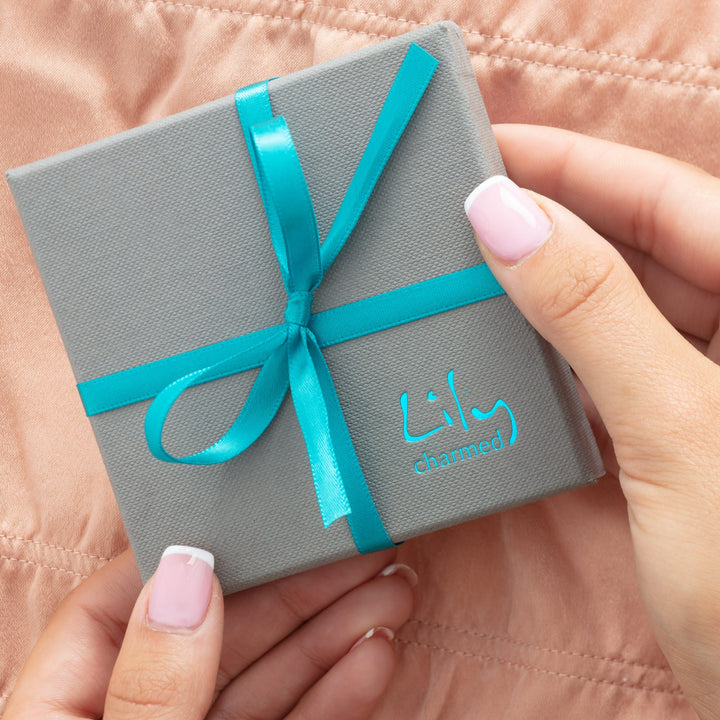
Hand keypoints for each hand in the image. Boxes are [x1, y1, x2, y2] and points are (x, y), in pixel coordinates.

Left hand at [3, 545, 414, 718]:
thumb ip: (149, 685)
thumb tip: (186, 569)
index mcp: (63, 714)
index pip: (122, 602)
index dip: (190, 552)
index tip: (263, 520)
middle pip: (219, 631)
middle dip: (298, 589)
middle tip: (366, 549)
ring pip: (266, 678)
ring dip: (332, 634)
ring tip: (392, 591)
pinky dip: (337, 695)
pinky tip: (376, 657)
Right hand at [465, 125, 719, 719]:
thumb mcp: (678, 432)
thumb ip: (595, 316)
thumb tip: (504, 217)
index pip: (672, 199)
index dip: (578, 165)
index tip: (490, 147)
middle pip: (642, 247)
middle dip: (552, 222)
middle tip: (461, 207)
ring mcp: (711, 385)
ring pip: (621, 308)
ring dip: (546, 291)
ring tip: (468, 266)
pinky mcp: (679, 432)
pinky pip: (609, 367)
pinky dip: (556, 354)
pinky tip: (506, 345)